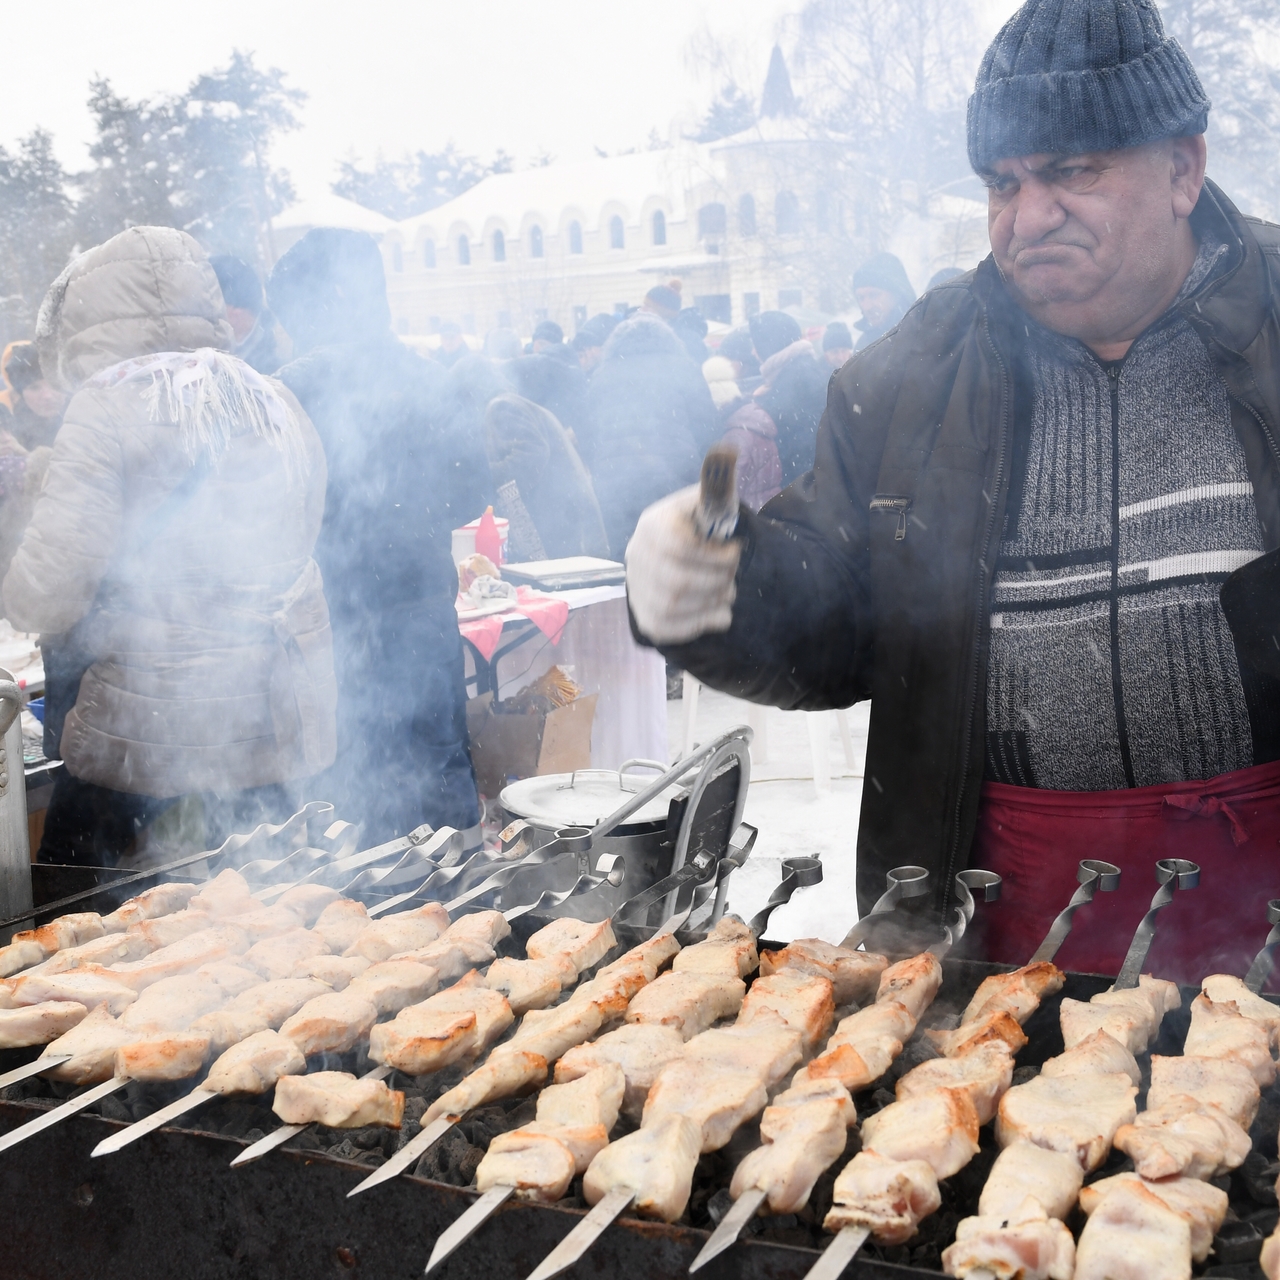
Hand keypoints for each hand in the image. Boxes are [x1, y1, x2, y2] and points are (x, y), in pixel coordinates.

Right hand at [626, 485, 740, 643]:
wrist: (672, 562)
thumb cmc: (698, 530)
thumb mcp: (707, 506)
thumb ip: (718, 486)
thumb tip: (728, 451)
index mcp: (652, 525)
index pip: (678, 545)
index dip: (714, 556)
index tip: (735, 554)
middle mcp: (637, 557)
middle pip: (677, 581)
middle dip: (716, 581)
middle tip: (732, 576)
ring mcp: (638, 590)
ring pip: (675, 606)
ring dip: (712, 601)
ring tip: (727, 592)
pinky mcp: (647, 619)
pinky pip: (672, 629)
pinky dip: (703, 623)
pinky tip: (718, 612)